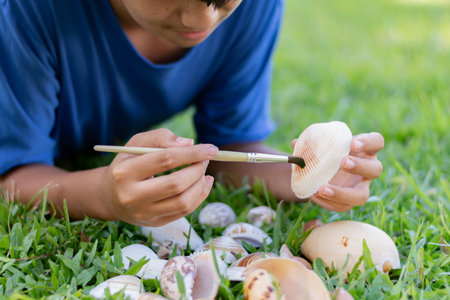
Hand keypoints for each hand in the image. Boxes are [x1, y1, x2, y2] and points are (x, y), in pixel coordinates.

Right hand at [100, 128, 217, 225]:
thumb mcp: (136, 144)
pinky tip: (203, 183)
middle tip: (206, 160)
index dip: (191, 153)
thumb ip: (161, 137)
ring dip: (201, 184)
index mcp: (124, 172)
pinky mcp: (155, 223)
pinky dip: (199, 196)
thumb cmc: (127, 163)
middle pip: (175, 184)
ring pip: (183, 202)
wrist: (110, 196)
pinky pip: (184, 212)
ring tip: (204, 171)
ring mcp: (144, 213)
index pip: (165, 160)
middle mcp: (132, 196)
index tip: (211, 148)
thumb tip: (189, 144)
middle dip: (197, 169)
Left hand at [293, 132, 383, 211]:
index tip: (352, 143)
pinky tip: (314, 195)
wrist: (322, 170)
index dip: (368, 142)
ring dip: (343, 193)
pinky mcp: (349, 201)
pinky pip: (344, 207)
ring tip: (323, 188)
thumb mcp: (320, 144)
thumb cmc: (325, 151)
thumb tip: (295, 142)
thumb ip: (311, 142)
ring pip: (363, 196)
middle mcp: (368, 169)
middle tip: (343, 162)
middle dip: (360, 166)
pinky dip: (328, 202)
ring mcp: (361, 187)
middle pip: (376, 169)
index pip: (376, 142)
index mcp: (366, 149)